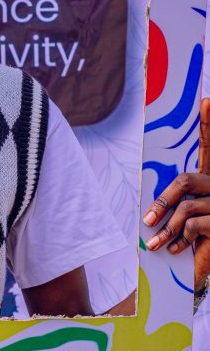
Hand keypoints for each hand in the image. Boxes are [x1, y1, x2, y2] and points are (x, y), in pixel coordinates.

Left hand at [143, 98, 209, 292]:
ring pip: (186, 207)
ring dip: (167, 229)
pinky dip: (180, 238)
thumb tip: (150, 210)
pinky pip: (193, 224)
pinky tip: (175, 249)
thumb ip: (180, 206)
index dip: (209, 125)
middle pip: (186, 181)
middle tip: (146, 221)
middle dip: (163, 202)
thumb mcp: (192, 220)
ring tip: (155, 244)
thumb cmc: (204, 243)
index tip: (207, 101)